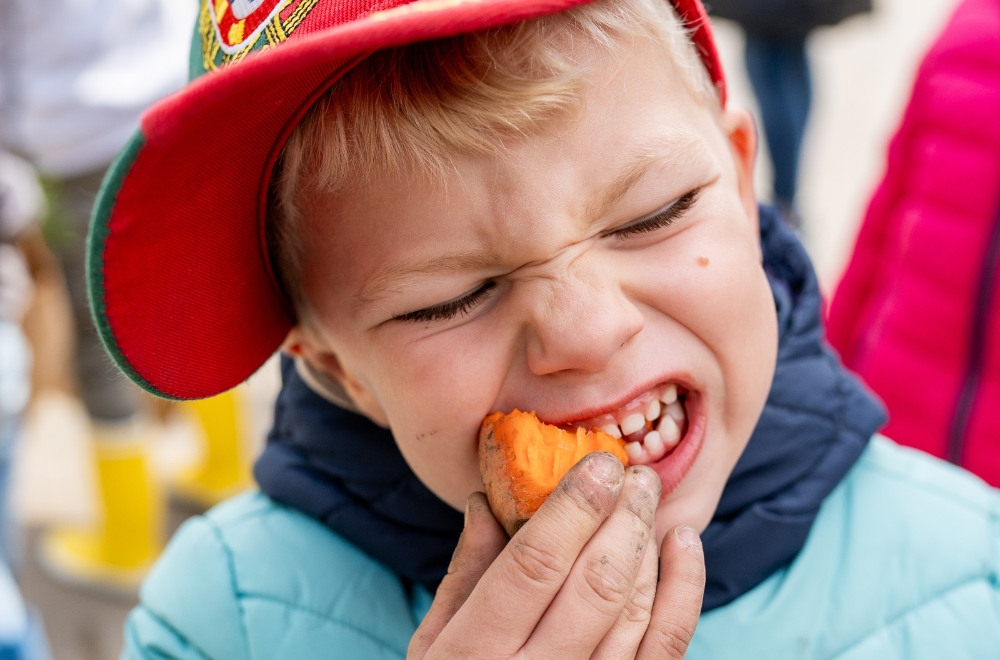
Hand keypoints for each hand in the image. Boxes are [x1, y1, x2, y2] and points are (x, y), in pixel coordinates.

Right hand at [408, 452, 705, 658]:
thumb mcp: (431, 648)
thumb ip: (462, 576)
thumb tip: (486, 502)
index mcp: (473, 655)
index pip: (536, 564)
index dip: (574, 507)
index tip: (597, 464)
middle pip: (597, 582)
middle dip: (622, 516)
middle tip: (632, 472)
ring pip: (636, 612)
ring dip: (651, 545)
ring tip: (650, 497)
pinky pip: (667, 648)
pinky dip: (685, 592)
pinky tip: (684, 546)